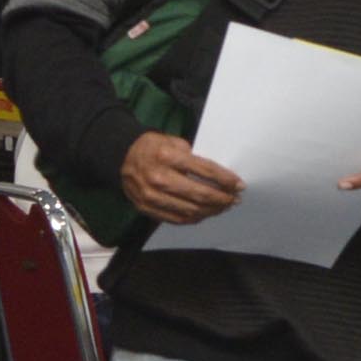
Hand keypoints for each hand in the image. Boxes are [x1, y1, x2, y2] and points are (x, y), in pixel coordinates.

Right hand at [120, 130, 243, 224]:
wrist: (121, 157)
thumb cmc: (151, 147)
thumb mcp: (172, 141)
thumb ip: (193, 156)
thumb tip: (217, 175)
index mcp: (167, 157)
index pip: (205, 170)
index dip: (225, 179)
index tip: (239, 184)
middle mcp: (159, 178)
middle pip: (200, 194)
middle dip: (222, 198)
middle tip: (235, 198)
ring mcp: (152, 197)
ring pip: (191, 210)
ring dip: (212, 211)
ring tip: (223, 206)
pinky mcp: (147, 209)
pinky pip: (177, 219)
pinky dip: (195, 218)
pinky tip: (206, 213)